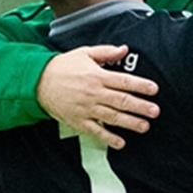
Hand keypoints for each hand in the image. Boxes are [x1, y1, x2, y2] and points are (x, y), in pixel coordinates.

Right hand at [36, 44, 159, 148]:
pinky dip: (108, 138)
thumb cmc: (61, 67)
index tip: (153, 89)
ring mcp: (87, 109)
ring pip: (112, 117)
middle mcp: (94, 93)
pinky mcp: (79, 121)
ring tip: (144, 126)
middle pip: (122, 101)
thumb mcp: (84, 53)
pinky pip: (96, 131)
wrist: (37, 81)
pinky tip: (120, 143)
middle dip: (140, 107)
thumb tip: (124, 49)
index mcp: (97, 76)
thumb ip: (106, 52)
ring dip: (130, 123)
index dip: (140, 85)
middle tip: (155, 111)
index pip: (124, 81)